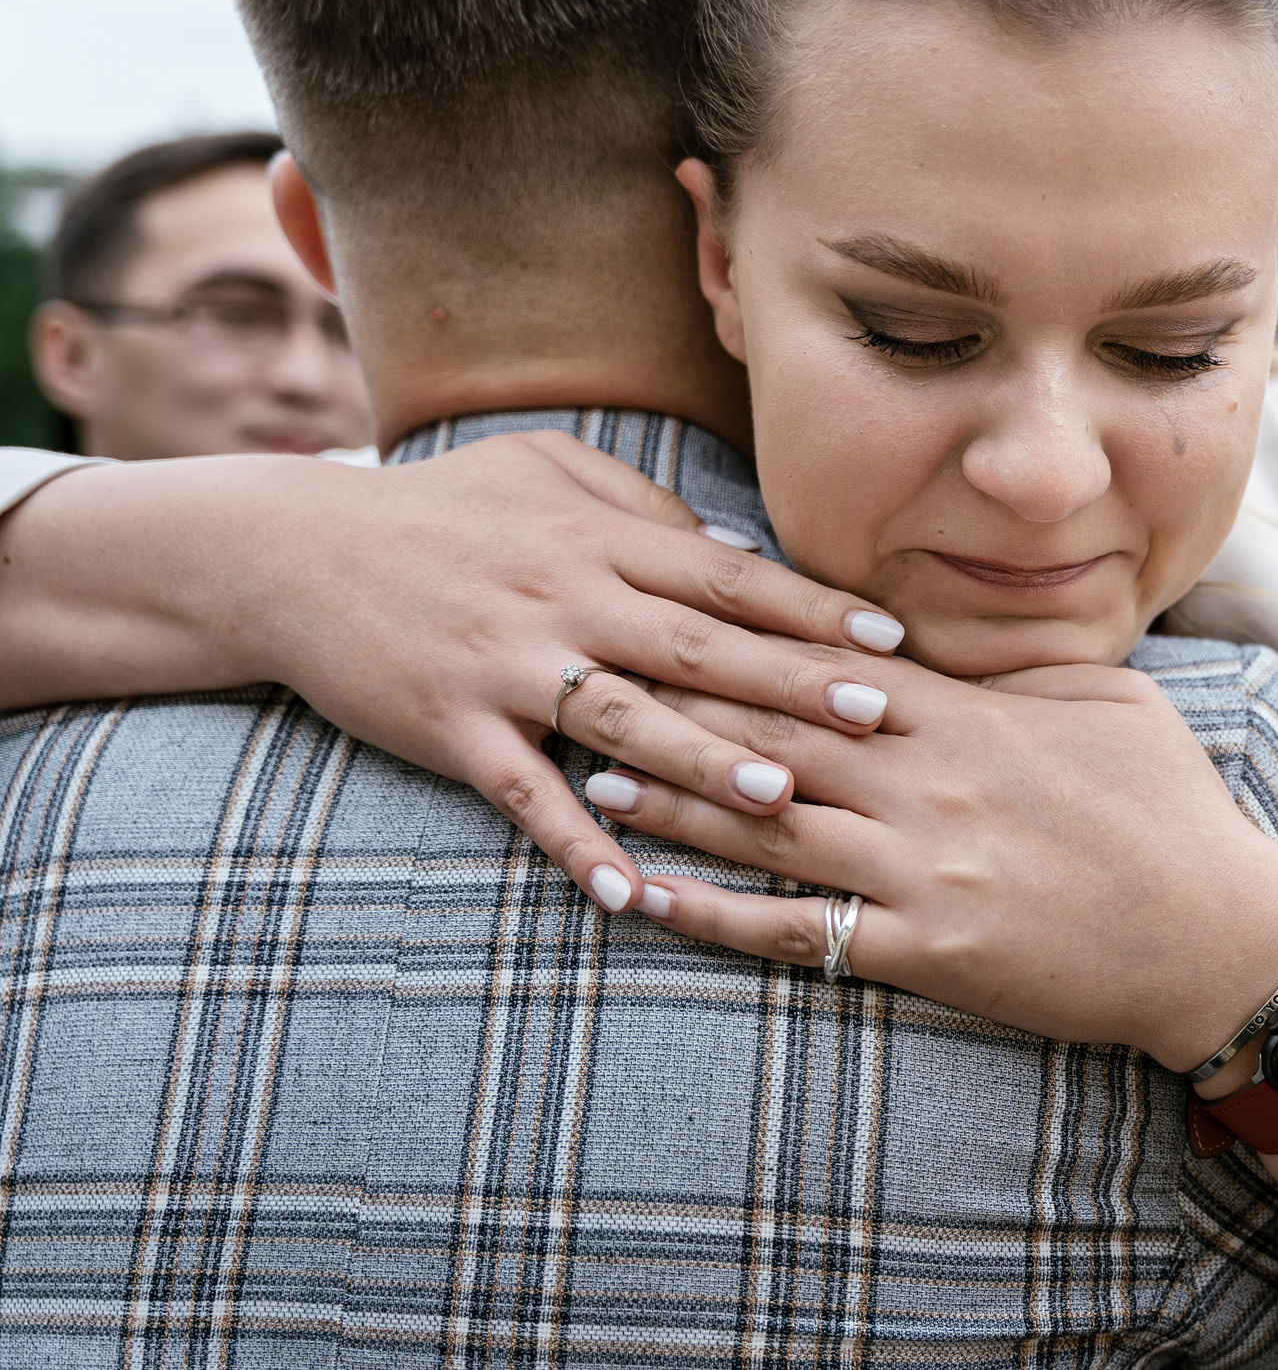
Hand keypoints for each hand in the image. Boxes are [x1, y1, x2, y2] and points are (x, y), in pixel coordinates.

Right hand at [232, 433, 913, 912]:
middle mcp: (565, 598)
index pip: (730, 577)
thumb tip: (736, 552)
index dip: (815, 610)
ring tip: (780, 799)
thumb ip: (643, 511)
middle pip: (699, 646)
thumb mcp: (545, 474)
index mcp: (600, 540)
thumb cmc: (441, 511)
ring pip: (622, 719)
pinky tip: (629, 895)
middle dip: (795, 683)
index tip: (895, 641)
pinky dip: (577, 846)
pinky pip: (525, 794)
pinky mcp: (450, 726)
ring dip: (703, 763)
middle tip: (882, 717)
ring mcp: (506, 665)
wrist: (290, 553)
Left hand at [580, 658, 1277, 1068]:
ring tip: (596, 776)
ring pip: (768, 823)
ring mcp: (920, 869)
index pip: (833, 663)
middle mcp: (930, 783)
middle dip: (682, 701)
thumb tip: (956, 646)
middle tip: (597, 674)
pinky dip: (711, 914)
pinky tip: (648, 898)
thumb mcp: (1112, 703)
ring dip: (675, 800)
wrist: (1216, 937)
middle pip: (778, 729)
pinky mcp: (923, 950)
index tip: (675, 608)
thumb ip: (1021, 672)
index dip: (747, 636)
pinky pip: (792, 932)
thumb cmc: (1175, 814)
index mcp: (973, 718)